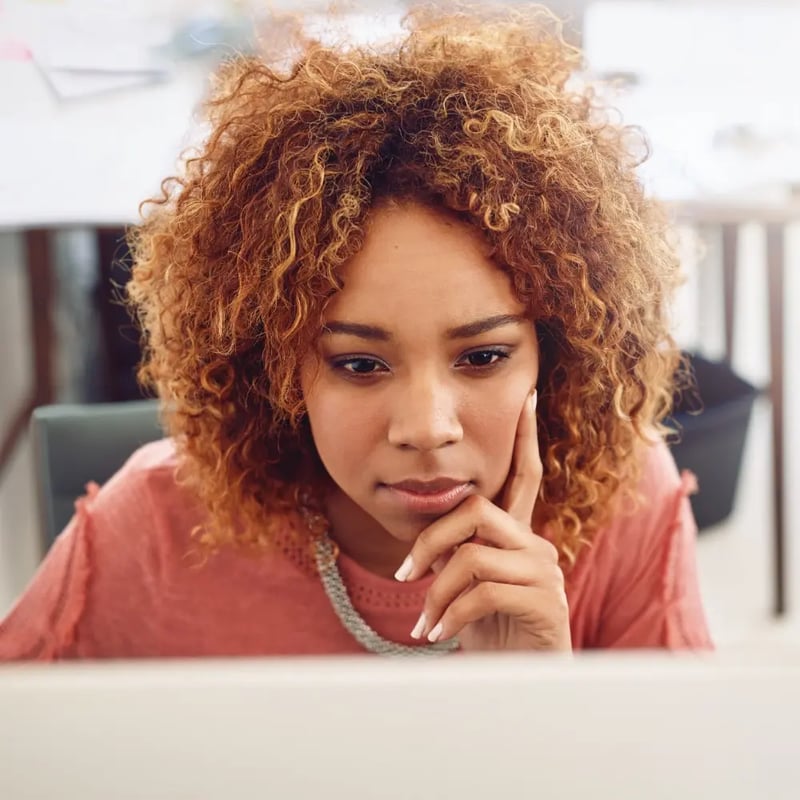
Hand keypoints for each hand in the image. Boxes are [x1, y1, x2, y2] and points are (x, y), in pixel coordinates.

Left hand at [394, 390, 570, 651]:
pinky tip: (440, 635)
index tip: (528, 396)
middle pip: (476, 510)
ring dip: (435, 592)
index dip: (526, 437)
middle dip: (431, 540)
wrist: (521, 682)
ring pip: (472, 556)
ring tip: (424, 623)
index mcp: (518, 535)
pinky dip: (450, 616)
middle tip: (406, 575)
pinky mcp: (544, 603)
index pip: (525, 475)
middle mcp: (536, 545)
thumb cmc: (491, 629)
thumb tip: (426, 540)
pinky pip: (481, 594)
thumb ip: (458, 553)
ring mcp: (543, 572)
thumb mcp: (468, 585)